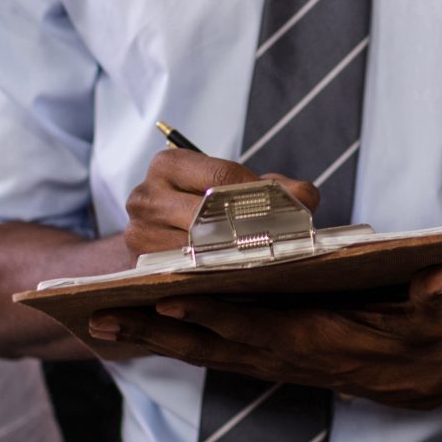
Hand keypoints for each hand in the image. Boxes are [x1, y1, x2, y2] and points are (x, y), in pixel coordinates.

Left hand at [85, 265, 441, 408]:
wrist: (416, 378)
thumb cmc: (420, 341)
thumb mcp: (434, 321)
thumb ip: (433, 304)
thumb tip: (438, 281)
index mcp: (312, 341)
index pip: (253, 328)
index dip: (211, 317)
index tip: (169, 300)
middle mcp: (280, 357)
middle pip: (208, 346)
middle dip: (154, 333)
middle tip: (101, 316)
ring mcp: (268, 362)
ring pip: (199, 352)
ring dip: (150, 339)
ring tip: (99, 321)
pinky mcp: (263, 358)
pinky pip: (207, 352)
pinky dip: (170, 342)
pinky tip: (136, 328)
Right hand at [122, 149, 319, 259]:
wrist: (162, 233)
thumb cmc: (205, 205)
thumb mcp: (234, 187)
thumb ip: (274, 187)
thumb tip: (304, 198)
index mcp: (168, 165)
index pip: (221, 175)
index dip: (259, 192)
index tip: (288, 207)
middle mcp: (145, 197)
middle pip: (207, 213)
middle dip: (248, 227)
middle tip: (281, 239)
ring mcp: (137, 233)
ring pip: (196, 248)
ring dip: (232, 256)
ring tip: (263, 259)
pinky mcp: (139, 266)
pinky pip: (183, 272)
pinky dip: (212, 275)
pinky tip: (237, 276)